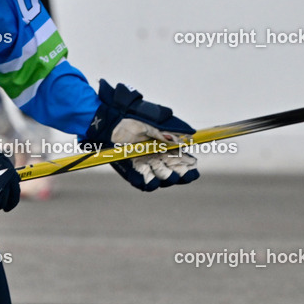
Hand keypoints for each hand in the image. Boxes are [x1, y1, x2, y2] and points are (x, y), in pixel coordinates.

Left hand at [83, 80, 198, 191]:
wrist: (109, 123)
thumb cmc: (129, 120)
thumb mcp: (150, 124)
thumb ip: (166, 132)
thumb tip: (184, 138)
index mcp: (165, 147)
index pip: (182, 159)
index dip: (189, 165)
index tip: (194, 165)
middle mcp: (157, 158)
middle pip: (175, 172)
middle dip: (182, 174)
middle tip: (185, 173)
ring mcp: (146, 165)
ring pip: (161, 178)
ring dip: (168, 179)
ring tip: (171, 176)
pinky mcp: (133, 171)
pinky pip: (144, 182)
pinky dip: (150, 183)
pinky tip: (154, 180)